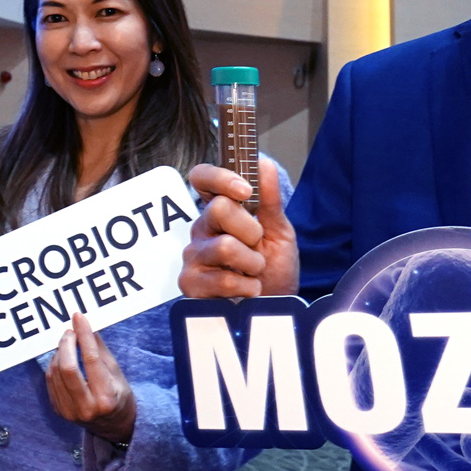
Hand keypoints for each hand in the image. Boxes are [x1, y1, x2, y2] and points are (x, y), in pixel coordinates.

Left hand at [46, 314, 136, 444]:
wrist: (114, 427)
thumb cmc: (119, 396)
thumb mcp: (117, 374)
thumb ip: (100, 351)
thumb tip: (86, 327)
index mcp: (106, 398)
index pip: (91, 360)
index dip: (84, 335)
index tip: (79, 318)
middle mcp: (86, 408)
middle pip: (67, 368)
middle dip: (66, 344)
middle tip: (70, 331)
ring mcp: (70, 412)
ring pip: (55, 372)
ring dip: (59, 353)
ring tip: (68, 344)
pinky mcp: (59, 411)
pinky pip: (50, 381)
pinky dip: (54, 365)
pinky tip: (62, 357)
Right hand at [181, 155, 296, 298]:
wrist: (276, 307)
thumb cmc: (274, 269)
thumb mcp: (279, 231)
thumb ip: (270, 199)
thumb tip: (263, 163)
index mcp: (218, 211)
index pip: (201, 178)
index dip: (220, 178)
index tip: (245, 191)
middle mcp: (201, 229)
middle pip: (219, 210)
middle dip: (251, 230)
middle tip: (257, 247)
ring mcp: (192, 257)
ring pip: (225, 247)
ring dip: (252, 263)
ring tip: (254, 273)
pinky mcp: (190, 285)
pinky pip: (222, 280)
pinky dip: (246, 287)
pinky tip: (246, 290)